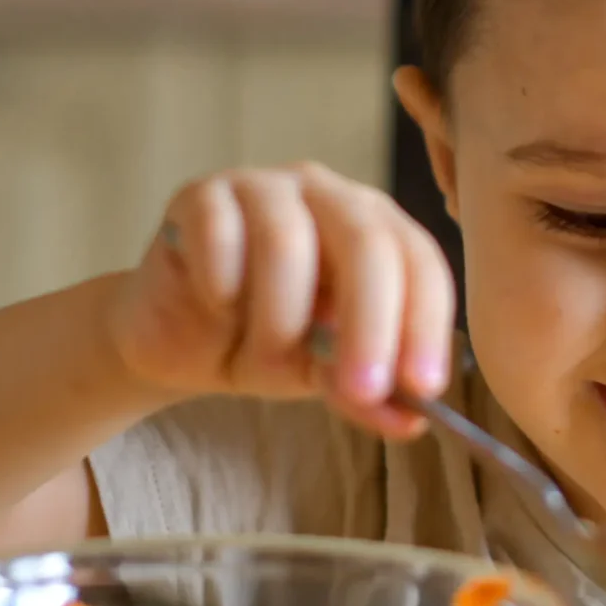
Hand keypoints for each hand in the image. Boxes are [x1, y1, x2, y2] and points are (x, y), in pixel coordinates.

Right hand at [104, 163, 456, 436]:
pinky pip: (218, 235)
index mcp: (376, 228)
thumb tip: (409, 419)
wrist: (180, 340)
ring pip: (287, 243)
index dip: (425, 324)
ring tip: (263, 356)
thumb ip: (365, 392)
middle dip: (370, 323)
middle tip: (362, 389)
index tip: (423, 387)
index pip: (419, 263)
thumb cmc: (266, 341)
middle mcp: (329, 194)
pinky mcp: (201, 195)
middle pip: (365, 242)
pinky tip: (218, 308)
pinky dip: (221, 287)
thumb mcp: (322, 376)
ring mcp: (265, 187)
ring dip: (280, 320)